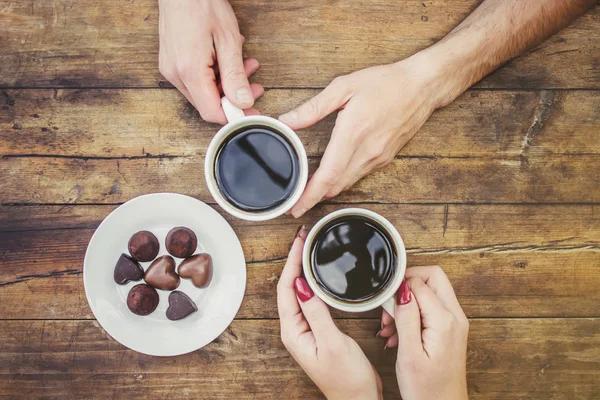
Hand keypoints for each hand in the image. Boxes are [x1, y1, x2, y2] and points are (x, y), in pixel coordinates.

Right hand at [158, 0, 263, 122]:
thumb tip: (243, 102)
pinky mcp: (172, 63)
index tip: (252, 113)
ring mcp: (171, 69)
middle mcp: (176, 74)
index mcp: (189, 71)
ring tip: (246, 65)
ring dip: (227, 84)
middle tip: (255, 86)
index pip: (211, 111)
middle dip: (234, 98)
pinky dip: (215, 75)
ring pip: (203, 92)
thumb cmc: (202, 4)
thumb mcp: (228, 39)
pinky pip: (196, 80)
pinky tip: (227, 59)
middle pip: (208, 104)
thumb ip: (235, 74)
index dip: (234, 116)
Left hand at [277, 226, 382, 399]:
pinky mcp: (319, 330)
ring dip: (304, 269)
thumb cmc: (346, 379)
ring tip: (311, 249)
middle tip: (305, 238)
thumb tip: (301, 284)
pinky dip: (315, 283)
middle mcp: (296, 329)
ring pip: (300, 292)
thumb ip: (317, 313)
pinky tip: (321, 276)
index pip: (286, 289)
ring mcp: (307, 329)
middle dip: (295, 260)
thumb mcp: (331, 343)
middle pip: (290, 287)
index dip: (291, 262)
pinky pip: (312, 300)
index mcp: (293, 331)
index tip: (300, 242)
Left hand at [279, 53, 448, 217]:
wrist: (422, 87)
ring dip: (328, 191)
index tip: (295, 208)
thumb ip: (313, 108)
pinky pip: (358, 176)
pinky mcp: (385, 159)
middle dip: (314, 198)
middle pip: (336, 186)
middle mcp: (367, 151)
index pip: (328, 174)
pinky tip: (332, 177)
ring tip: (309, 193)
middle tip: (295, 204)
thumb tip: (287, 121)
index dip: (310, 195)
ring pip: (347, 183)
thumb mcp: (344, 86)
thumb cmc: (385, 83)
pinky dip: (342, 181)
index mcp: (353, 133)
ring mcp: (378, 157)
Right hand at [377, 266, 468, 399]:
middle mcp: (455, 317)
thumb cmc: (427, 390)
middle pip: (432, 277)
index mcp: (445, 321)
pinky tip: (398, 334)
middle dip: (405, 287)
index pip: (421, 282)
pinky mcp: (450, 329)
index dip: (399, 288)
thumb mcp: (409, 354)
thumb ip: (407, 317)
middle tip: (389, 308)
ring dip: (407, 302)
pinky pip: (431, 308)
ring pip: (430, 292)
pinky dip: (413, 313)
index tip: (385, 304)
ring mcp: (454, 322)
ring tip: (390, 327)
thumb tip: (402, 289)